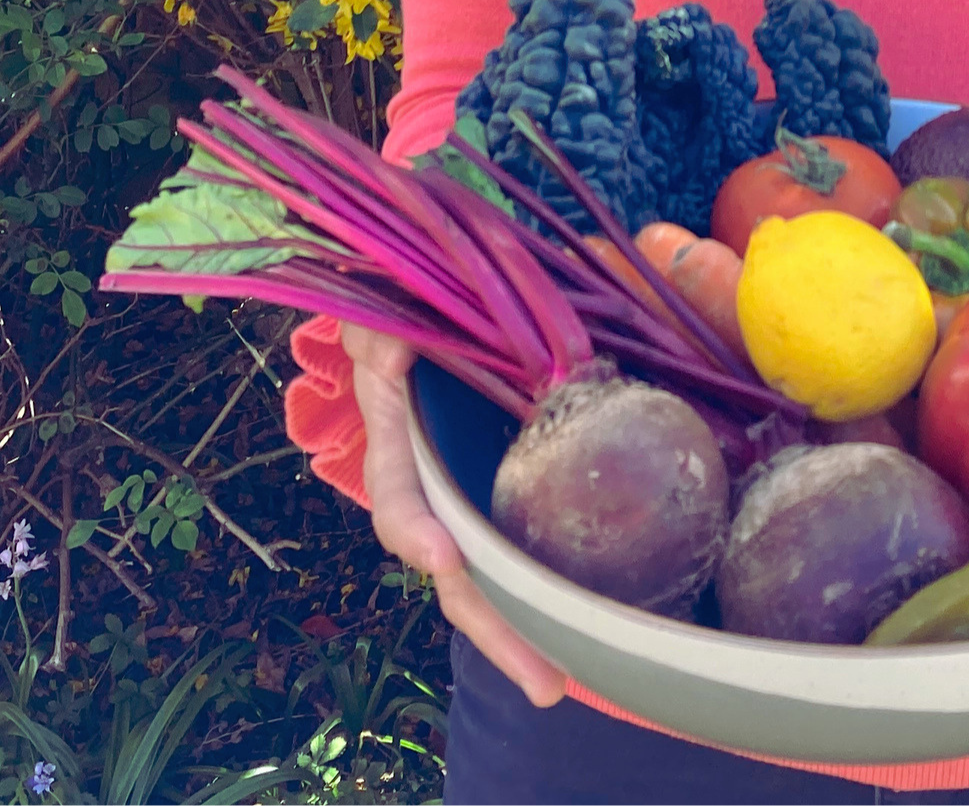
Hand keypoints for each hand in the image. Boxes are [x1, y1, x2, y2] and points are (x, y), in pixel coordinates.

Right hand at [343, 323, 569, 707]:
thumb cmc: (411, 289)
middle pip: (453, 569)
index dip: (415, 528)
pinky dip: (540, 585)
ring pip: (485, 573)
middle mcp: (426, 473)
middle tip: (547, 684)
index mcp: (395, 429)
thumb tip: (394, 347)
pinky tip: (576, 623)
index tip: (441, 557)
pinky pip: (518, 536)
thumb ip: (393, 327)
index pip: (399, 494)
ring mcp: (463, 485)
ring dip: (520, 628)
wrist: (420, 284)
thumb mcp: (396, 302)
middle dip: (496, 628)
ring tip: (560, 680)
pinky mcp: (502, 478)